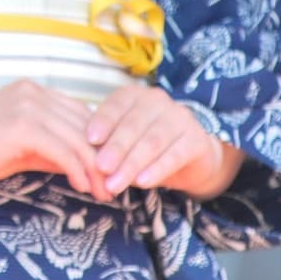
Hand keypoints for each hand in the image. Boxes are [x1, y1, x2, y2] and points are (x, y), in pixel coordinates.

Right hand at [0, 79, 109, 196]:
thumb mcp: (18, 147)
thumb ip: (51, 149)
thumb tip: (85, 167)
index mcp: (32, 92)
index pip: (81, 116)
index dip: (99, 145)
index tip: (110, 173)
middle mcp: (33, 92)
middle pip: (86, 126)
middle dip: (104, 159)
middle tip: (115, 189)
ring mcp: (27, 105)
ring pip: (79, 139)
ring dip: (97, 170)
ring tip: (105, 195)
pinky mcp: (21, 125)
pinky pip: (63, 151)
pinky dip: (78, 171)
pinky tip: (83, 188)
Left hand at [86, 83, 244, 199]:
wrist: (190, 157)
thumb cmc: (146, 146)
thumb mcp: (124, 141)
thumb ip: (107, 143)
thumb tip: (84, 158)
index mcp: (135, 95)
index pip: (117, 105)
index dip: (103, 121)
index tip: (90, 140)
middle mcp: (158, 101)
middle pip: (133, 125)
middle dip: (115, 149)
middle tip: (101, 168)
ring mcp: (180, 118)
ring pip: (152, 141)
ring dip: (132, 164)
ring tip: (116, 183)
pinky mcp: (197, 140)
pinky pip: (174, 155)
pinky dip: (156, 170)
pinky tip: (142, 183)